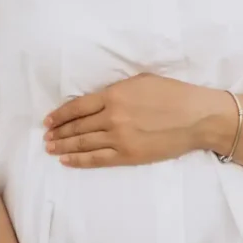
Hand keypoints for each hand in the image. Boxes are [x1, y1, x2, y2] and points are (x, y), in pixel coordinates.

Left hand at [42, 73, 215, 167]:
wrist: (197, 118)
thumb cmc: (173, 95)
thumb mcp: (142, 81)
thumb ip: (117, 91)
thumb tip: (97, 99)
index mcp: (114, 95)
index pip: (77, 106)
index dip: (60, 115)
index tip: (48, 120)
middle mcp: (112, 117)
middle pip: (77, 127)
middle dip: (59, 132)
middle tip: (46, 137)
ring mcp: (119, 138)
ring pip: (83, 144)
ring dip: (64, 146)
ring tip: (50, 148)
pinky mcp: (128, 155)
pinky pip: (97, 159)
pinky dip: (79, 160)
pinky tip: (67, 160)